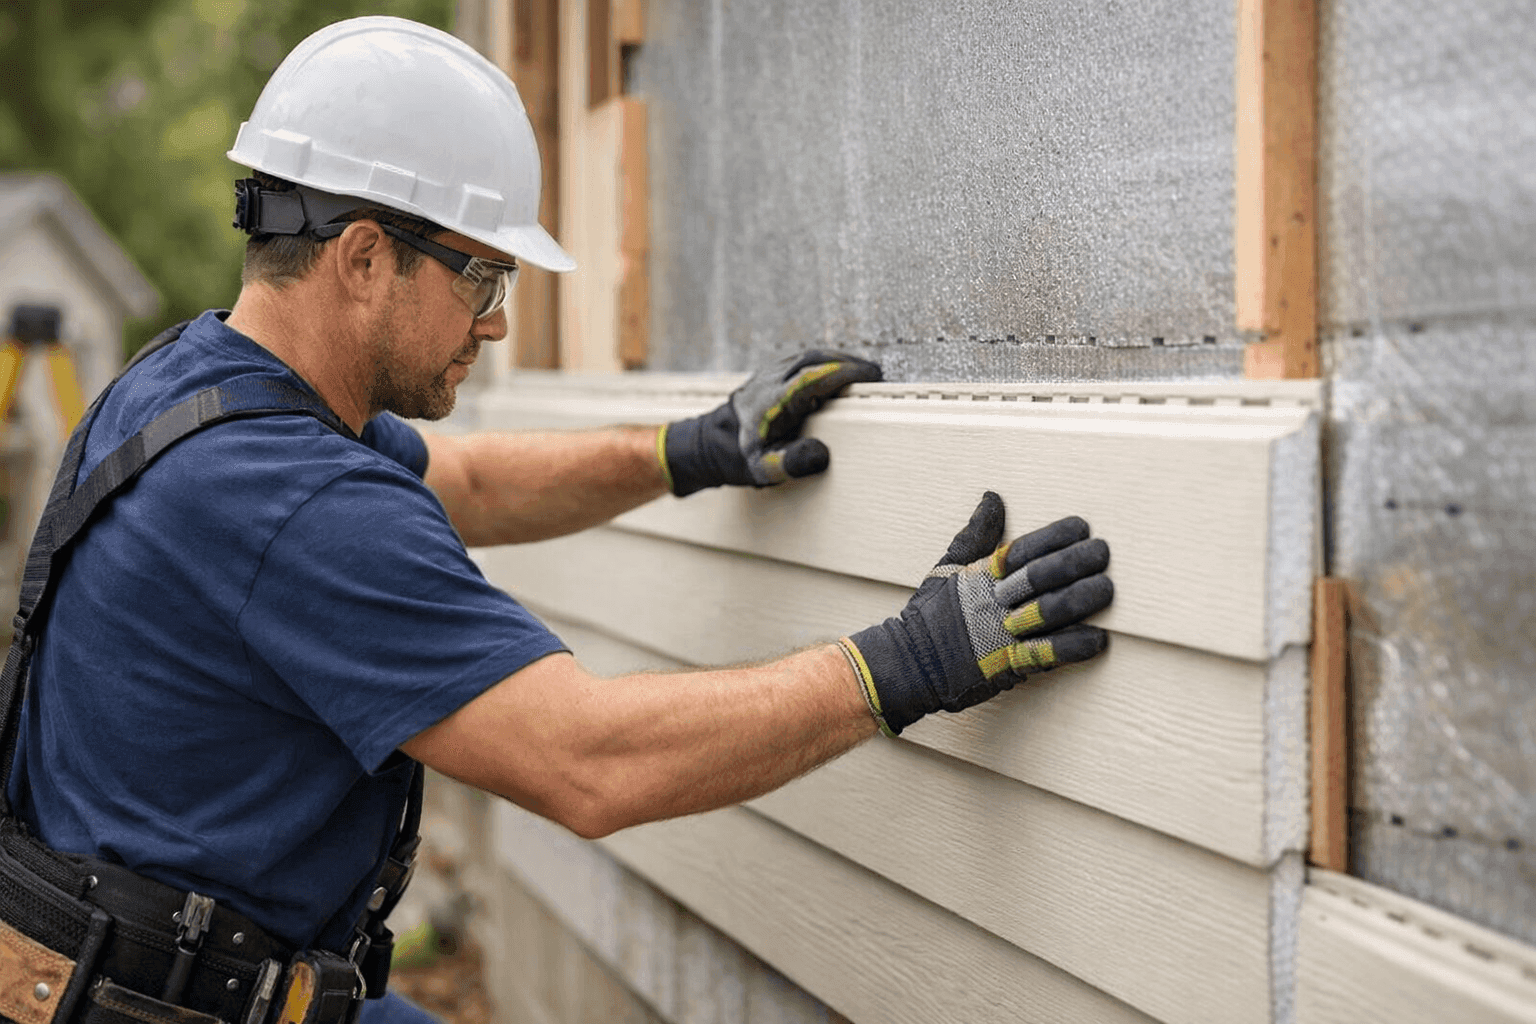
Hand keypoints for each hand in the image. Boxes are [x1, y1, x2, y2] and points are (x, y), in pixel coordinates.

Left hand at [660, 350, 881, 495]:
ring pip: (807, 355)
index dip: (845, 373)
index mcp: (773, 401)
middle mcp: (770, 380)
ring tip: (860, 372)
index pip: (815, 376)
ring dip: (837, 359)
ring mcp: (767, 374)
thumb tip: (822, 453)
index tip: (871, 376)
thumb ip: (792, 463)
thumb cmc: (737, 458)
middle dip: (848, 362)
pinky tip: (834, 374)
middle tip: (873, 374)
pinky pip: (799, 360)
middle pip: (815, 357)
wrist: (707, 445)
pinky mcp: (767, 374)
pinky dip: (822, 362)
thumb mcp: (763, 469)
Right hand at [841, 492, 1112, 734]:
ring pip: (1049, 612)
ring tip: (1108, 589)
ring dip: (1082, 600)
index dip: (1054, 536)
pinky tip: (1098, 639)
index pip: (1023, 549)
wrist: (910, 663)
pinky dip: (1074, 647)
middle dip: (1076, 562)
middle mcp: (994, 601)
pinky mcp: (1008, 665)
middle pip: (1041, 576)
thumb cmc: (930, 614)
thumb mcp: (948, 568)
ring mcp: (1002, 633)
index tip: (1081, 526)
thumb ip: (976, 534)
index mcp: (982, 575)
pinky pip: (1047, 654)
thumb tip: (992, 499)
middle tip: (1103, 552)